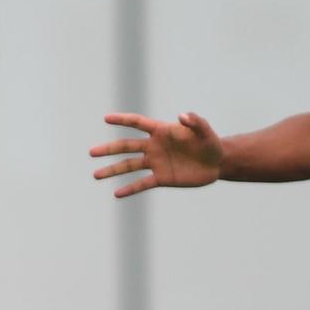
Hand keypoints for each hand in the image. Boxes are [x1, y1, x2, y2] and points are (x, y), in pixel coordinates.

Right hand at [90, 112, 223, 197]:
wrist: (217, 163)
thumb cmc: (210, 143)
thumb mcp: (205, 131)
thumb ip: (195, 122)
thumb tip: (182, 116)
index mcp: (161, 131)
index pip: (138, 123)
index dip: (123, 120)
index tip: (106, 119)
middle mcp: (154, 146)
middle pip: (126, 147)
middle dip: (109, 149)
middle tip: (92, 152)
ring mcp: (156, 163)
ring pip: (129, 166)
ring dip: (112, 170)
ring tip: (96, 175)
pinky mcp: (161, 178)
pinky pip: (142, 183)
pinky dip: (130, 189)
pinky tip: (117, 194)